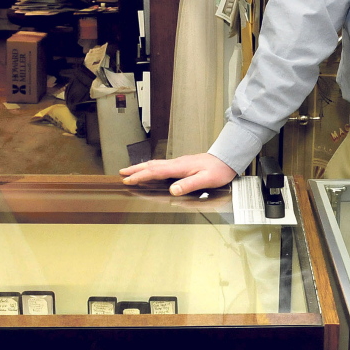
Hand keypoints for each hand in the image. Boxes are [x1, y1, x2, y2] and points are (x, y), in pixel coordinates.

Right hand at [120, 153, 237, 195]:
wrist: (228, 159)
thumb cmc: (219, 170)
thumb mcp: (206, 180)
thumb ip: (189, 184)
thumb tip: (173, 190)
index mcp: (179, 167)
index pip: (155, 171)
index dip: (140, 176)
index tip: (128, 179)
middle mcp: (177, 163)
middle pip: (152, 165)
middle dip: (136, 169)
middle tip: (122, 172)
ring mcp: (179, 163)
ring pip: (156, 164)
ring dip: (142, 168)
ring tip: (131, 171)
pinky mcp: (183, 165)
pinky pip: (162, 166)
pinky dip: (152, 168)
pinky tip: (151, 171)